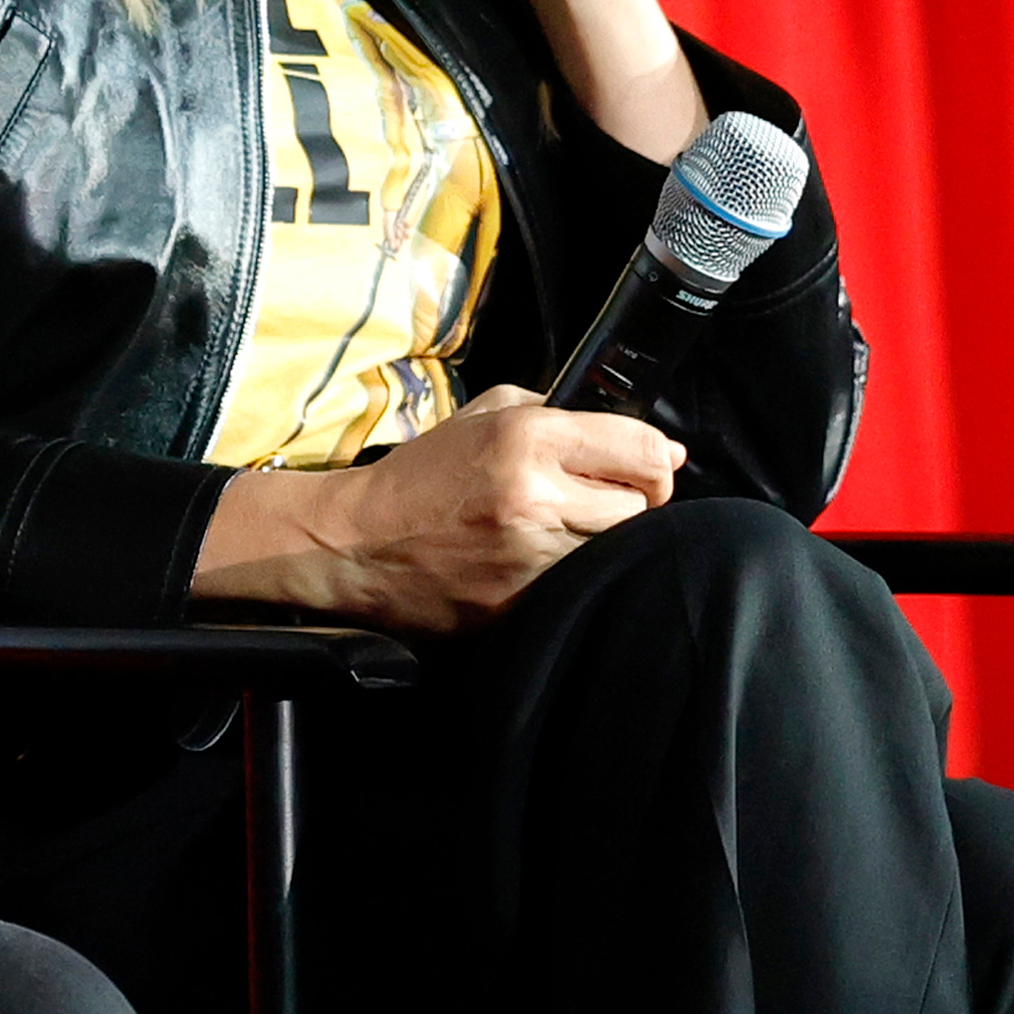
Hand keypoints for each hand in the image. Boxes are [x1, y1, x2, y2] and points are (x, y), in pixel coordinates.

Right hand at [188, 385, 683, 632]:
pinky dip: (571, 574)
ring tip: (562, 530)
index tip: (650, 464)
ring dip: (599, 540)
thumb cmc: (423, 475)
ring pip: (614, 549)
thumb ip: (559, 411)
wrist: (356, 542)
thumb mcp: (486, 414)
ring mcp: (529, 555)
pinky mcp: (519, 602)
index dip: (657, 457)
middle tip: (602, 500)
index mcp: (528, 438)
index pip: (641, 446)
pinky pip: (578, 584)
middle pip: (641, 505)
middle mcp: (535, 494)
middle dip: (631, 502)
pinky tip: (539, 561)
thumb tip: (649, 440)